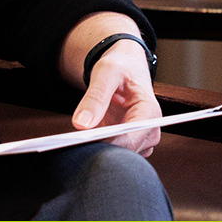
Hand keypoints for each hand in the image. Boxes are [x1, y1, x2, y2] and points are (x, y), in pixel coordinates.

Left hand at [71, 39, 161, 156]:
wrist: (126, 67)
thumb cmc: (120, 66)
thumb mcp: (106, 73)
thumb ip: (95, 97)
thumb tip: (80, 125)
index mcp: (150, 113)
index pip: (130, 139)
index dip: (105, 143)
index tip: (80, 142)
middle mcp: (149, 131)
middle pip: (124, 151)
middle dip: (98, 146)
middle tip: (71, 141)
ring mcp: (140, 140)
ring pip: (117, 154)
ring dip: (97, 148)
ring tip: (76, 138)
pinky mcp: (128, 143)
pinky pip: (112, 151)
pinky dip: (97, 146)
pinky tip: (84, 138)